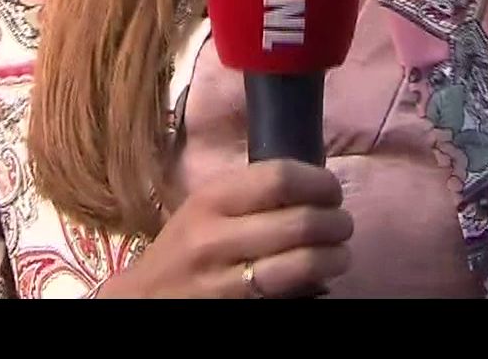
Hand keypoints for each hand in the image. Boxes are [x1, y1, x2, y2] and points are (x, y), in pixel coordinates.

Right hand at [96, 160, 351, 298]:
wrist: (145, 300)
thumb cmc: (183, 247)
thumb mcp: (204, 208)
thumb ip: (250, 194)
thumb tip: (314, 182)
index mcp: (211, 199)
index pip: (281, 178)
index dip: (319, 182)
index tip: (332, 190)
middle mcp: (216, 238)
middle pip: (302, 221)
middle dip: (337, 222)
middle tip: (343, 224)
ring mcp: (226, 280)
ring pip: (304, 263)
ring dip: (335, 256)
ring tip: (339, 253)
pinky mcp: (239, 309)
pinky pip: (292, 294)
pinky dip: (316, 283)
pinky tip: (320, 278)